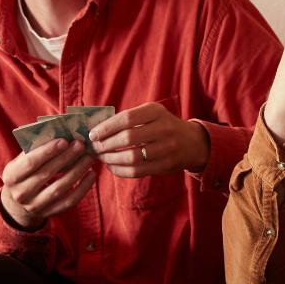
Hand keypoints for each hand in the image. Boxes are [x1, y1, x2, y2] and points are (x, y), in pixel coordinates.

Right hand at [0, 137, 96, 229]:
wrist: (18, 200)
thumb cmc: (25, 171)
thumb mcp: (22, 160)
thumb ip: (36, 148)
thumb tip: (60, 133)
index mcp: (11, 176)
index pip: (30, 163)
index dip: (48, 151)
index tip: (64, 140)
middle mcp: (20, 193)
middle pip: (46, 174)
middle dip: (66, 158)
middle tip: (80, 145)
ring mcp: (35, 206)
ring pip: (60, 189)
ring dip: (77, 172)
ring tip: (88, 158)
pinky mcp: (49, 213)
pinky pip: (69, 201)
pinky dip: (83, 188)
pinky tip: (91, 174)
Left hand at [90, 102, 210, 177]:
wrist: (192, 142)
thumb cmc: (163, 126)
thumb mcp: (151, 114)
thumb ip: (128, 119)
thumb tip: (97, 129)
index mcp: (156, 111)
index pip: (126, 118)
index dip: (106, 128)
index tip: (92, 135)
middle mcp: (164, 128)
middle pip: (128, 138)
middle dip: (106, 145)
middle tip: (94, 148)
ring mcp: (168, 148)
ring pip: (132, 157)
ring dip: (111, 159)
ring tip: (101, 158)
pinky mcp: (167, 165)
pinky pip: (138, 171)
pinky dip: (120, 171)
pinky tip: (112, 167)